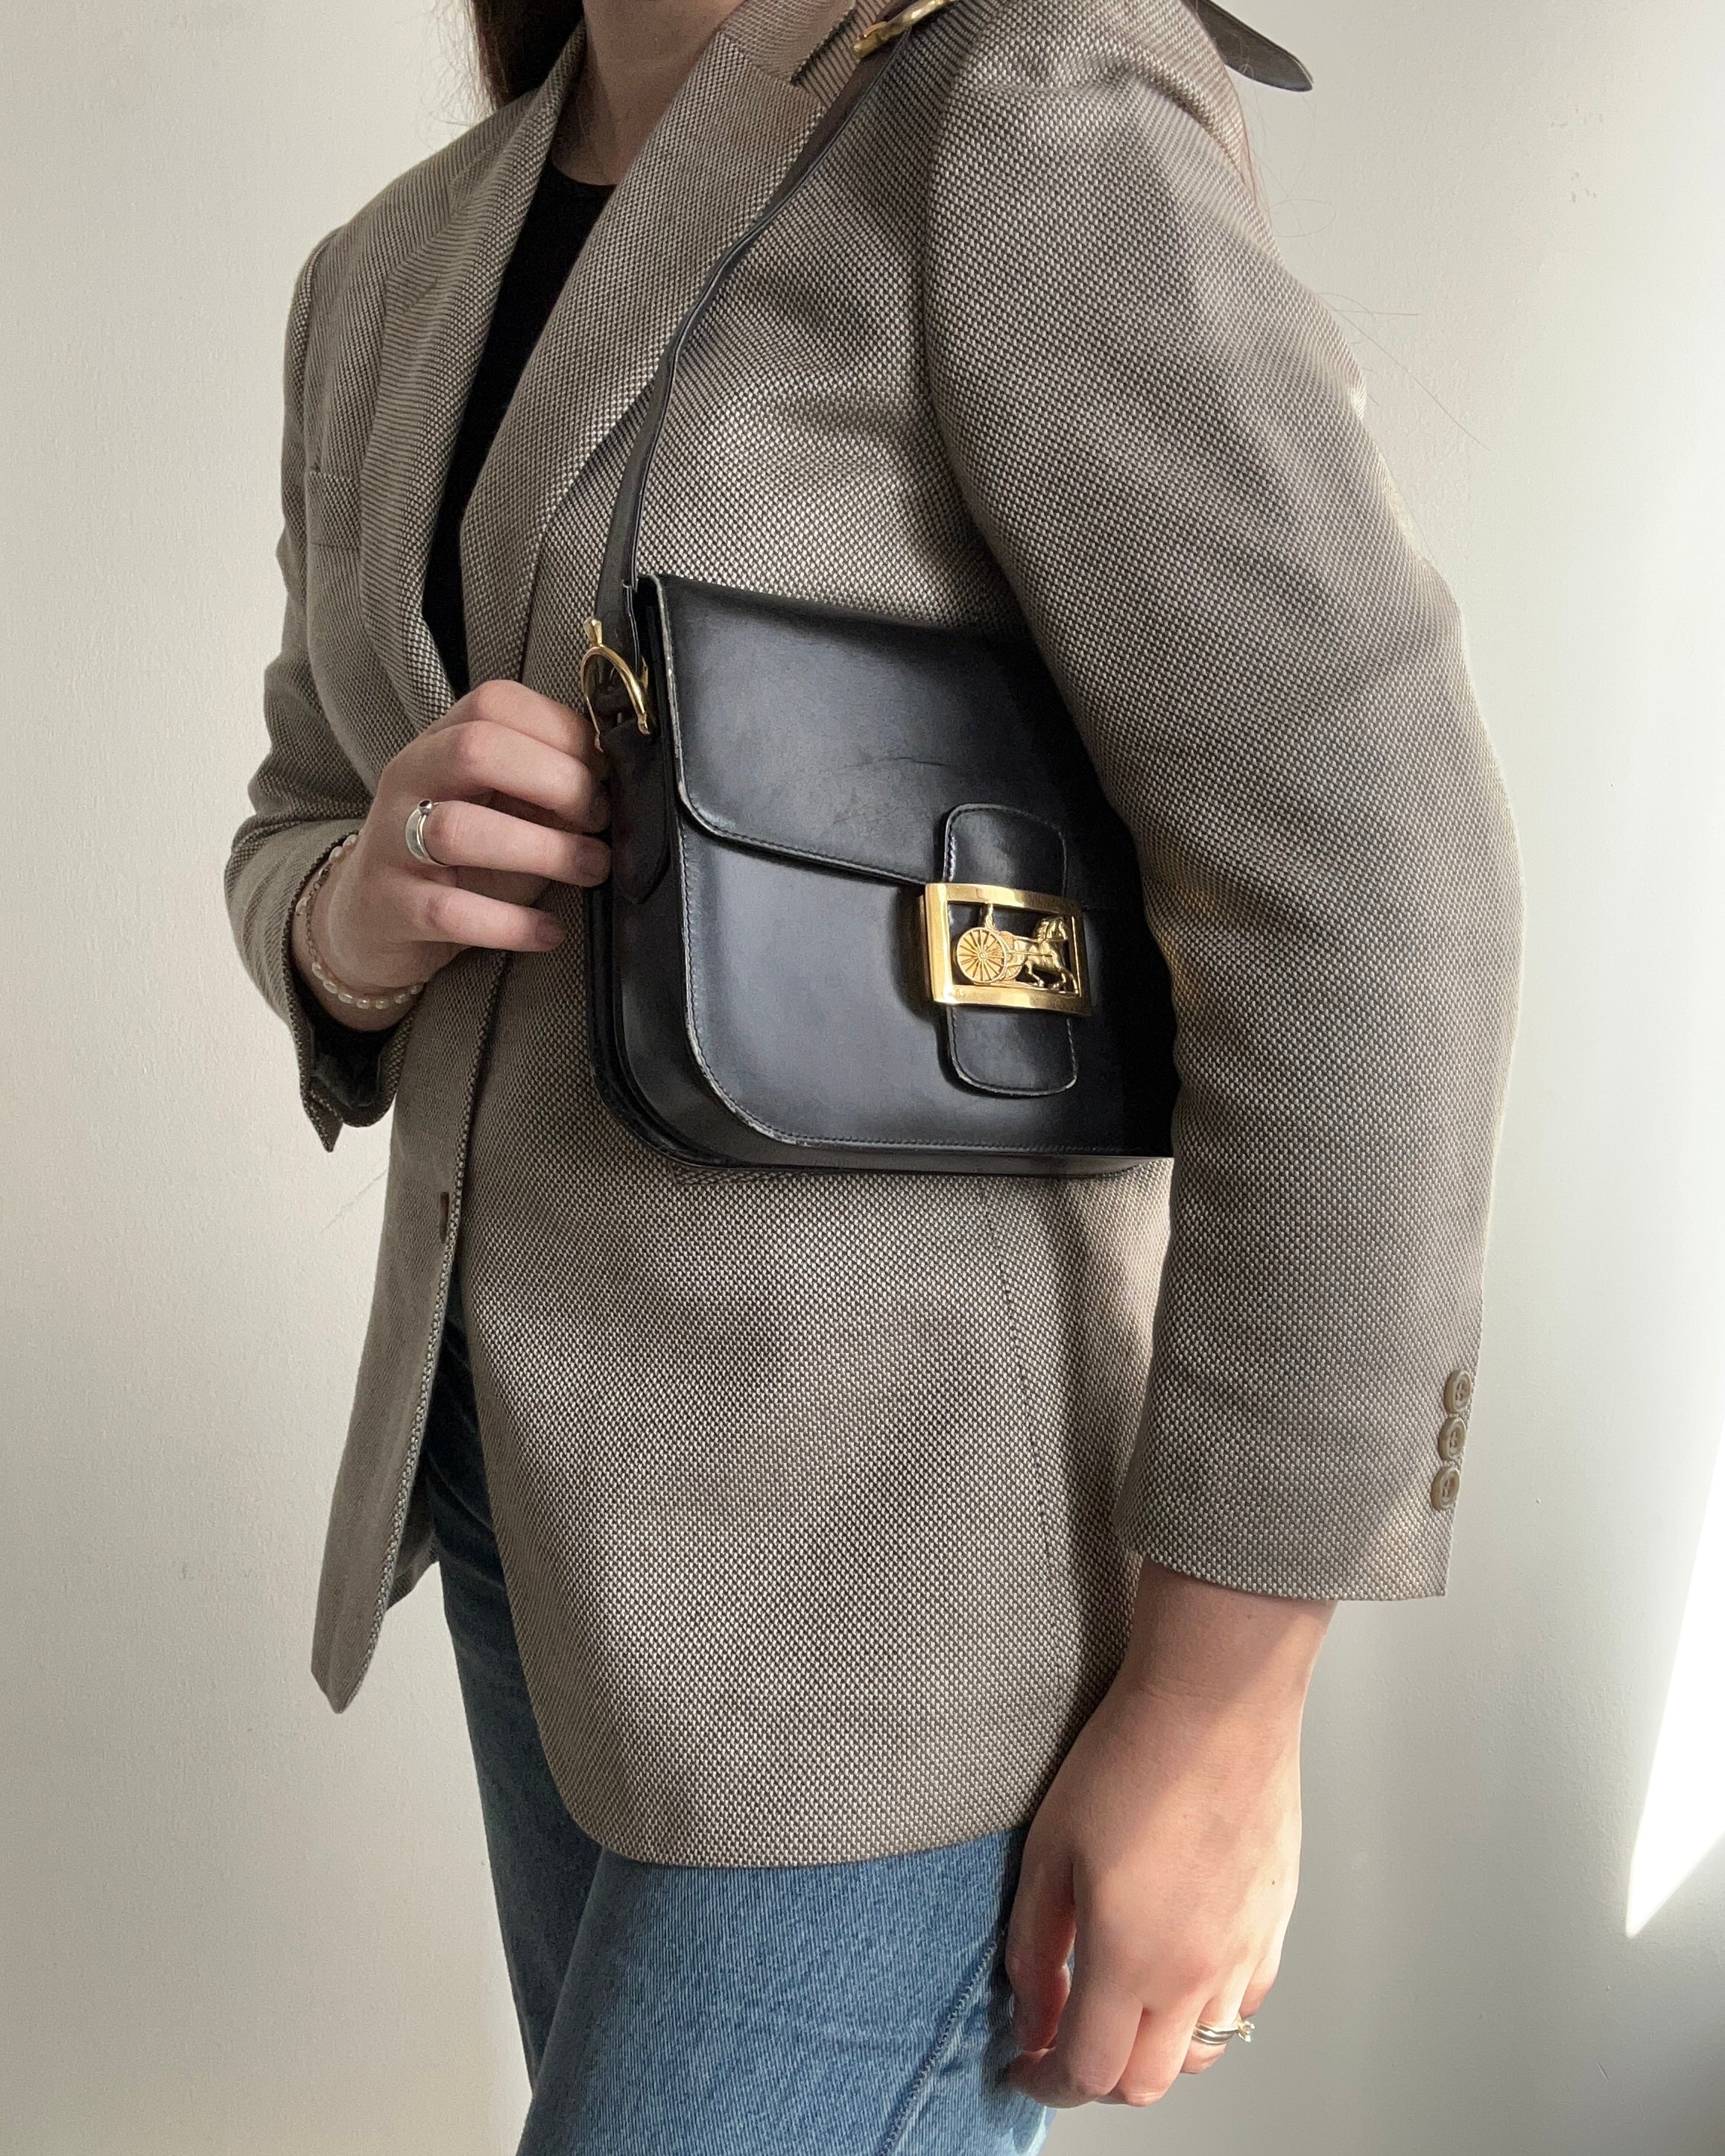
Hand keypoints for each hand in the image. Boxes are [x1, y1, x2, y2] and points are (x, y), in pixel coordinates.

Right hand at [294, 680, 610, 1028]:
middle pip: (476, 751)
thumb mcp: (497, 806)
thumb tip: (620, 775)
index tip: (604, 770)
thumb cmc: (455, 858)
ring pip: (460, 831)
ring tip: (590, 869)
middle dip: (556, 782)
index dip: (562, 731)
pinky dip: (512, 924)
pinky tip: (548, 932)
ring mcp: (393, 843)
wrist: (368, 918)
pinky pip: (451, 912)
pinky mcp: (392, 907)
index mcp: (439, 743)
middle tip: (598, 819)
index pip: (496, 704)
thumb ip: (544, 784)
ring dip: (544, 849)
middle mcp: (409, 781)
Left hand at [1004, 1563, 1332, 2108]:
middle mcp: (1196, 1973)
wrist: (1216, 1700)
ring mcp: (1245, 1950)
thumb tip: (1031, 2011)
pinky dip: (1206, 2012)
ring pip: (1201, 2050)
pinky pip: (1244, 2004)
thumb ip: (1033, 1945)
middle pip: (1148, 2081)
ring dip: (1155, 2048)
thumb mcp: (1049, 1849)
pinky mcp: (1274, 1921)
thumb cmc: (1132, 1756)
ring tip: (1121, 2004)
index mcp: (1131, 1959)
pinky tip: (1179, 1971)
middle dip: (1098, 2075)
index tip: (1025, 2065)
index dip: (1047, 2081)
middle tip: (1065, 2036)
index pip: (1089, 2071)